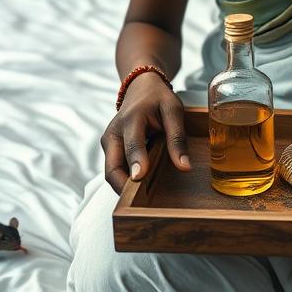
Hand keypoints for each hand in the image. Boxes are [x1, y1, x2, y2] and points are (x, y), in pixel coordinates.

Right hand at [100, 72, 190, 194]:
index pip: (132, 144)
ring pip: (111, 172)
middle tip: (141, 204)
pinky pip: (114, 170)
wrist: (140, 87)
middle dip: (123, 187)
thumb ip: (178, 139)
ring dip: (123, 187)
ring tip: (143, 200)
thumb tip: (184, 167)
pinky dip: (124, 180)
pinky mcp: (109, 150)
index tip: (139, 177)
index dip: (135, 161)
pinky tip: (141, 189)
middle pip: (112, 167)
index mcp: (131, 119)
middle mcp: (113, 133)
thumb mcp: (174, 111)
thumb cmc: (158, 98)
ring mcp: (108, 143)